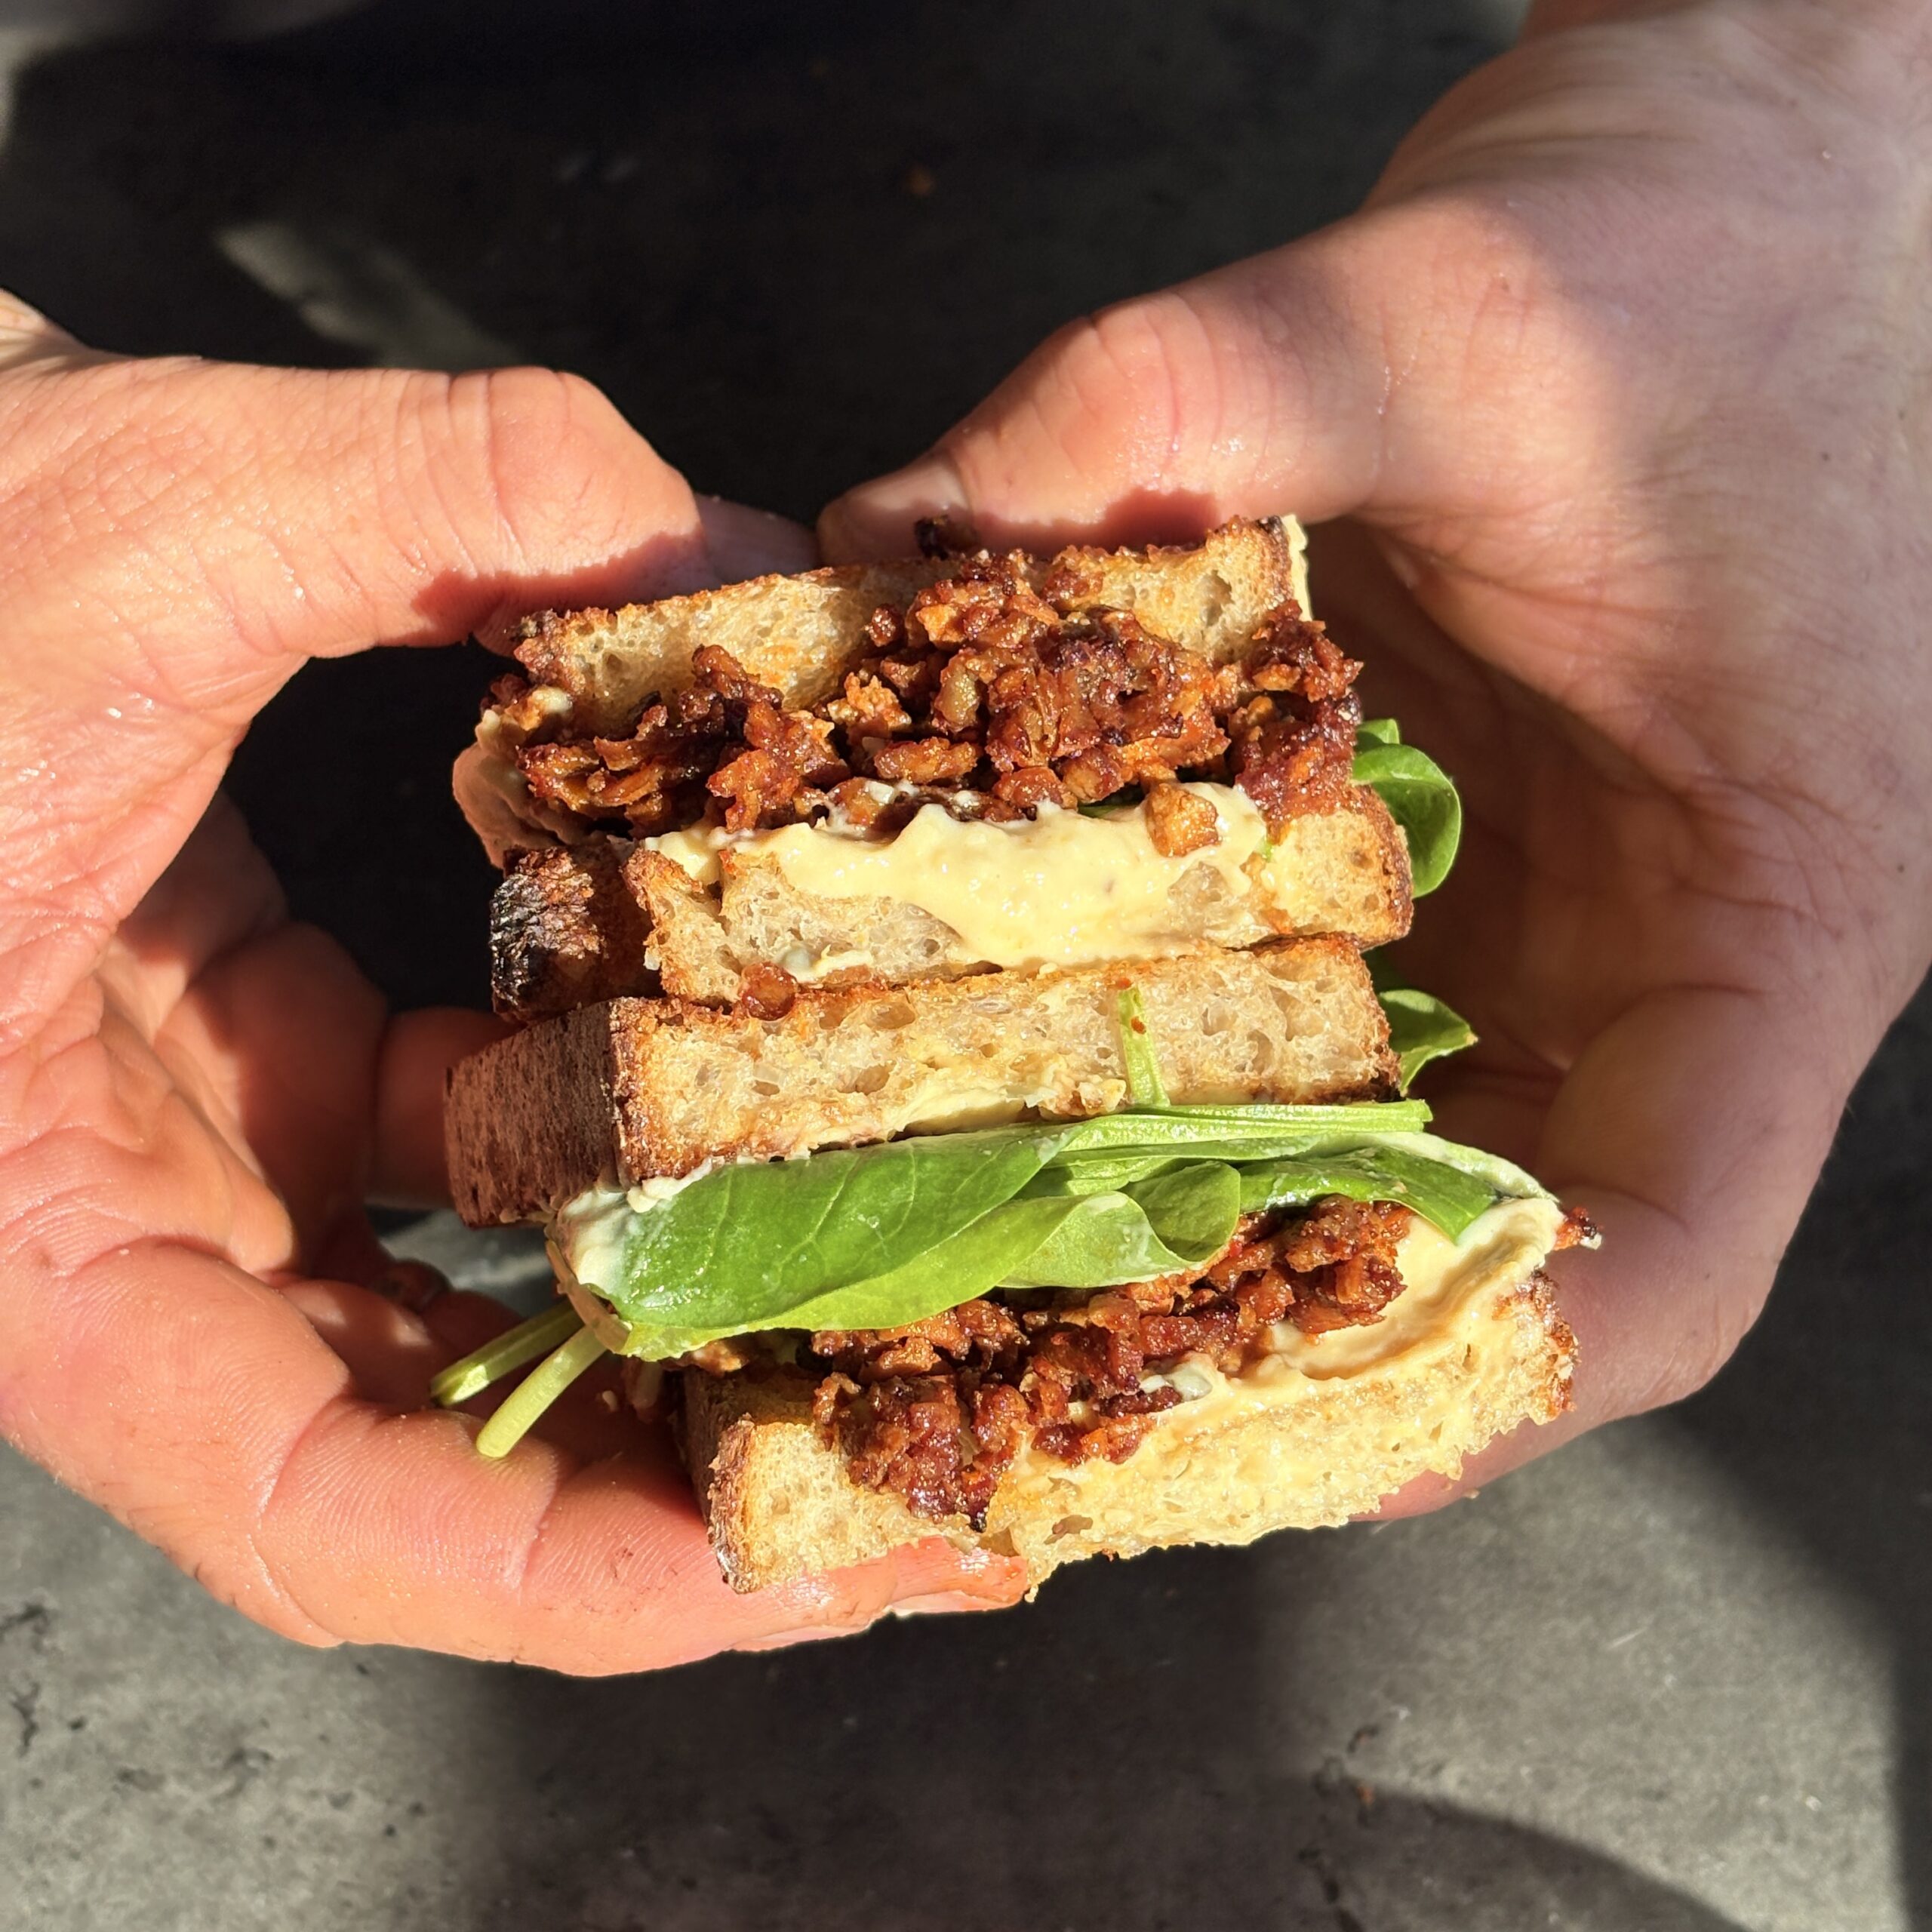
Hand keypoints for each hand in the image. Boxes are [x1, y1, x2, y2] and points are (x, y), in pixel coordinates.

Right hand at [0, 296, 1022, 1668]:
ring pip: (438, 1303)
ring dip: (649, 1309)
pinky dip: (585, 1136)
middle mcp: (104, 1226)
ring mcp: (172, 1140)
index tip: (805, 1564)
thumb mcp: (133, 507)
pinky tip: (733, 1082)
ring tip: (868, 1298)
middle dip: (668, 1475)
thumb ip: (449, 499)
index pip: (317, 1513)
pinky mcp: (232, 1045)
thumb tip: (737, 547)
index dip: (573, 1577)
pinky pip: (433, 1145)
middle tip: (914, 1462)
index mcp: (29, 1232)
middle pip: (420, 1448)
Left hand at [824, 0, 1931, 1500]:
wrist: (1731, 182)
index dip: (1467, 1373)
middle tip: (1019, 1378)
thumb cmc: (1685, 263)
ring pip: (1360, 1152)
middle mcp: (1641, 971)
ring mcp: (1527, 930)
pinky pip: (1284, 1011)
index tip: (1249, 1407)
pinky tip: (981, 1045)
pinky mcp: (1423, 863)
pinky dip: (1146, 1051)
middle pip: (1467, 1248)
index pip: (1663, 1258)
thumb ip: (1190, 405)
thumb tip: (907, 526)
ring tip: (965, 1264)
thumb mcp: (1457, 319)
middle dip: (1251, 1333)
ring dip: (1174, 1215)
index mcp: (1764, 922)